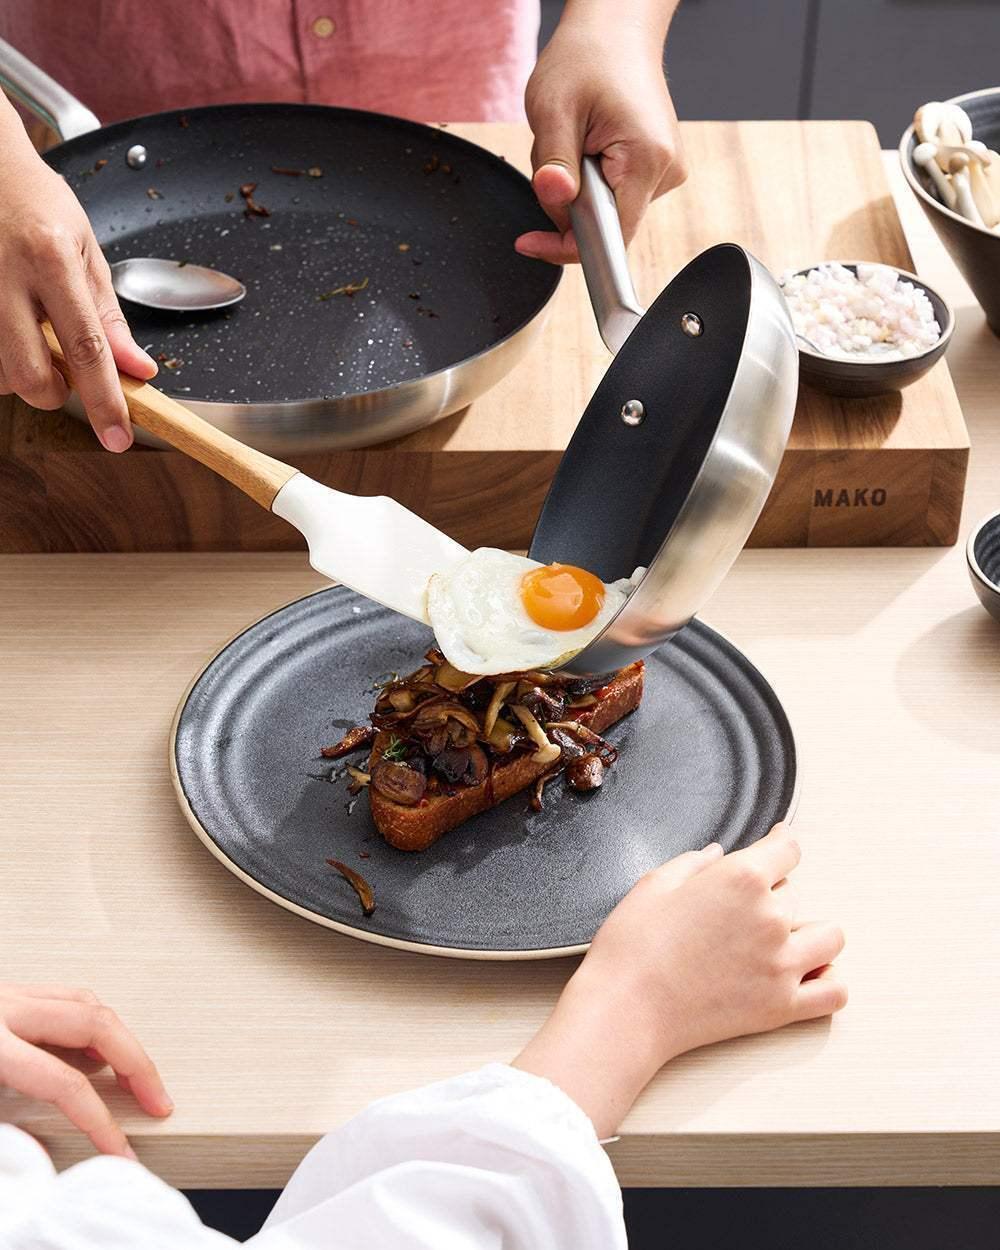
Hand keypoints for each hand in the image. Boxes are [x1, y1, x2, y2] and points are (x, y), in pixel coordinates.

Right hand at [0, 112, 155, 449]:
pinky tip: (7, 329)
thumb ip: (110, 317)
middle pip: (29, 376)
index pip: (86, 349)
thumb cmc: (35, 200)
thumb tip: (138, 372)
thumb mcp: (86, 249)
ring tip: (27, 334)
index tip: (118, 437)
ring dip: (19, 374)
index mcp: (50, 260)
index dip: (105, 401)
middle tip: (62, 370)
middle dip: (52, 392)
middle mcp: (4, 276)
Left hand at [0, 982, 172, 1156]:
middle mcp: (6, 1011)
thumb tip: (42, 1155)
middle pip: (96, 1025)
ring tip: (135, 1076)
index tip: (120, 1150)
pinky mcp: (9, 994)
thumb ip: (5, 1132)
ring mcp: (10, 996)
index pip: (65, 1083)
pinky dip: (93, 1019)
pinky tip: (96, 1044)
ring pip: (89, 1003)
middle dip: (136, 1066)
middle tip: (156, 1100)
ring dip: (121, 1039)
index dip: (101, 1121)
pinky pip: (67, 996)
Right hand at [514, 826, 845, 1136]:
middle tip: (736, 911)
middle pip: (794, 894)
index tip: (778, 843)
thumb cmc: (632, 945)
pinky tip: (804, 974)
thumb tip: (716, 855)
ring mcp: (781, 965)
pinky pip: (834, 992)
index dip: (781, 842)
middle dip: (770, 896)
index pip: (788, 849)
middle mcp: (771, 918)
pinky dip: (827, 981)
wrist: (626, 1008)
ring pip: (829, 937)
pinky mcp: (782, 1007)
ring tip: (780, 939)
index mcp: (742, 879)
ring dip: (809, 932)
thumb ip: (694, 863)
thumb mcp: (655, 884)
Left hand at [517, 13, 685, 263]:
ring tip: (575, 138)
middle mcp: (664, 172)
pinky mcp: (654, 169)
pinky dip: (588, 180)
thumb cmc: (587, 57)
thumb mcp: (554, 107)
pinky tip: (588, 144)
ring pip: (604, 211)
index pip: (609, 238)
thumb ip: (553, 163)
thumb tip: (555, 203)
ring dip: (575, 188)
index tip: (530, 243)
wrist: (616, 29)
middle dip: (566, 202)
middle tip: (557, 152)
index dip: (565, 246)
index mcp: (645, 160)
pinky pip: (611, 195)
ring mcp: (663, 172)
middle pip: (603, 225)